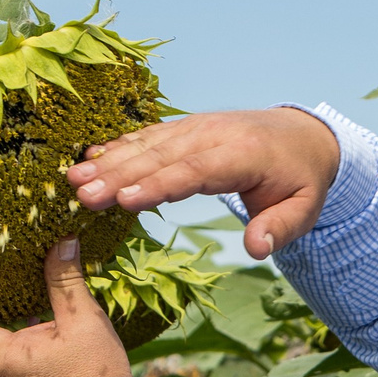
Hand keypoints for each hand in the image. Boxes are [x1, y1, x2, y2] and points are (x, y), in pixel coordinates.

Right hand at [67, 107, 341, 258]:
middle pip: (163, 155)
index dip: (159, 185)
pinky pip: (150, 135)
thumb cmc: (301, 179)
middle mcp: (215, 134)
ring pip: (149, 143)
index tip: (125, 200)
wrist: (304, 134)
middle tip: (82, 193)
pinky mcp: (186, 128)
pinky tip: (90, 158)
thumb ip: (280, 228)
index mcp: (244, 154)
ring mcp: (198, 127)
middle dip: (120, 174)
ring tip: (73, 177)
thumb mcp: (304, 208)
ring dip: (110, 159)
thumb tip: (256, 249)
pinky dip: (119, 146)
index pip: (197, 171)